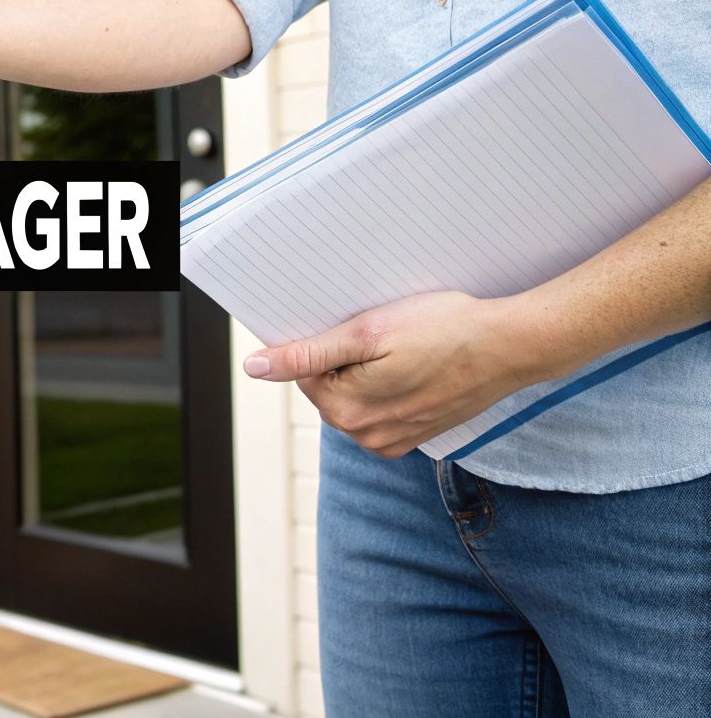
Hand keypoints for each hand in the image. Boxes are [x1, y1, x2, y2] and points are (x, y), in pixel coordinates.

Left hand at [242, 291, 561, 457]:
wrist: (511, 346)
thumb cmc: (445, 330)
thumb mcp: (366, 333)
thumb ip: (305, 354)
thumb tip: (254, 367)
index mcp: (346, 412)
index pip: (302, 372)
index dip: (324, 341)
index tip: (355, 325)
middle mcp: (365, 436)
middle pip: (327, 386)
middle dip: (345, 358)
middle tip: (384, 334)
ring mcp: (392, 440)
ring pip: (354, 396)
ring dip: (368, 371)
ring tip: (404, 349)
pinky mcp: (414, 436)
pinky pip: (381, 408)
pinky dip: (389, 385)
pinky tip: (416, 365)